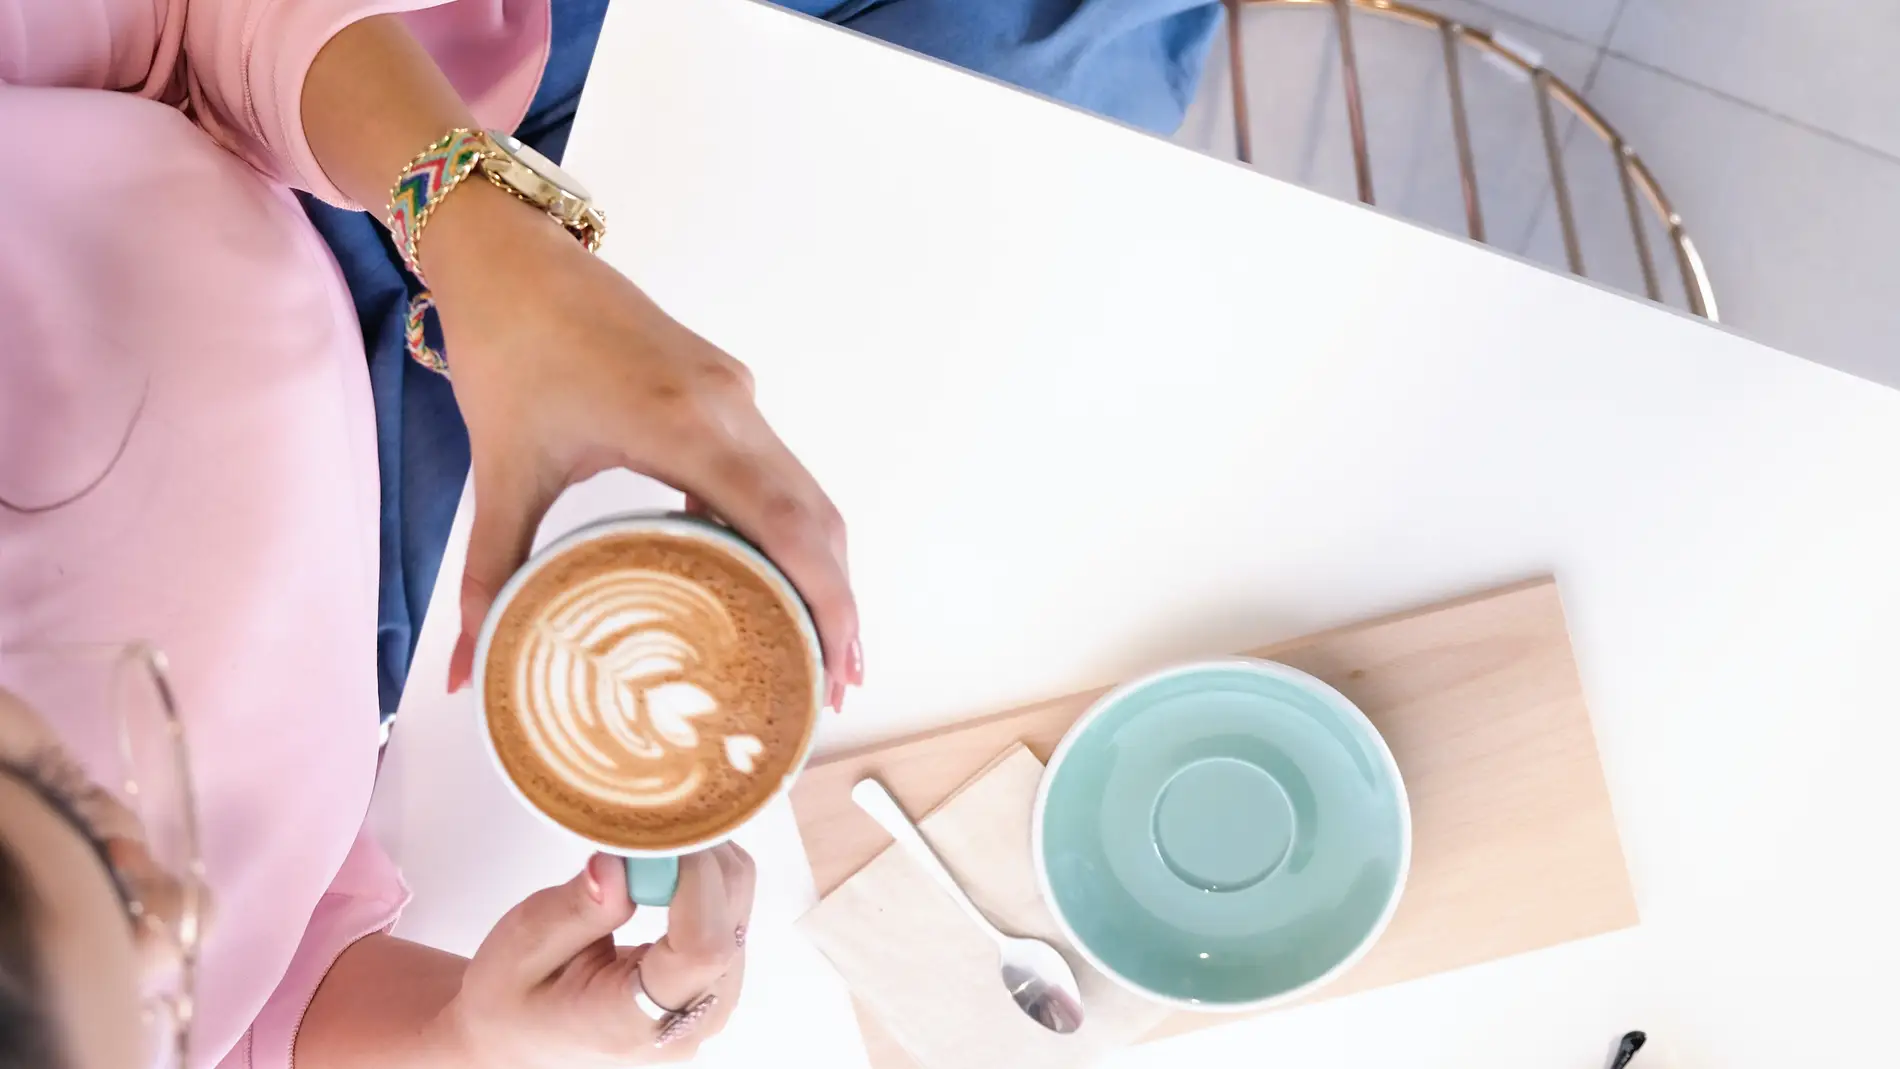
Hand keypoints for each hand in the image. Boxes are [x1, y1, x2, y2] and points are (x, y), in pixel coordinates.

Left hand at [427, 182, 861, 707]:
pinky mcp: (728, 388)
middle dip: (837, 603)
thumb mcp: (503, 473)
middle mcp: (729, 407)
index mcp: (683, 425)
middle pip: (817, 518)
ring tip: (818, 645)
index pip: (787, 524)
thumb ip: (490, 578)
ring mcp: (735, 393)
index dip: (825, 600)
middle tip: (835, 685)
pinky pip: (779, 468)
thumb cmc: (509, 351)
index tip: (834, 666)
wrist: (513, 257)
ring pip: (807, 493)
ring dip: (822, 567)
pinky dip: (790, 529)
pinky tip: (773, 578)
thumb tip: (459, 675)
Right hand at [446, 845, 755, 1066]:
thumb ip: (576, 909)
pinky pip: (730, 916)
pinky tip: (663, 870)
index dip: (696, 878)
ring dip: (704, 864)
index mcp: (632, 1023)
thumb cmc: (511, 999)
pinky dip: (704, 880)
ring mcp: (709, 1004)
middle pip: (730, 923)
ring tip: (647, 850)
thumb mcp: (521, 948)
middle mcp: (687, 1022)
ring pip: (738, 911)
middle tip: (649, 824)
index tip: (662, 831)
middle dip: (699, 859)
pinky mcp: (714, 982)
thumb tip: (621, 864)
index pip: (703, 948)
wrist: (517, 1038)